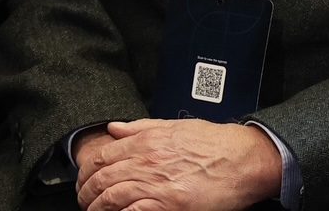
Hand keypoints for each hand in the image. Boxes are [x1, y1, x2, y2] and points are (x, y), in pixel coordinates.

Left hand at [75, 119, 281, 210]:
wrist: (244, 160)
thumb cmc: (216, 144)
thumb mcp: (176, 127)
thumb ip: (142, 127)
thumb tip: (115, 127)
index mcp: (148, 141)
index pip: (103, 156)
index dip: (87, 171)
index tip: (84, 178)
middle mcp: (148, 162)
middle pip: (102, 179)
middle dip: (86, 192)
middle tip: (84, 199)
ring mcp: (157, 185)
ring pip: (111, 197)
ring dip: (96, 207)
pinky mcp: (169, 205)